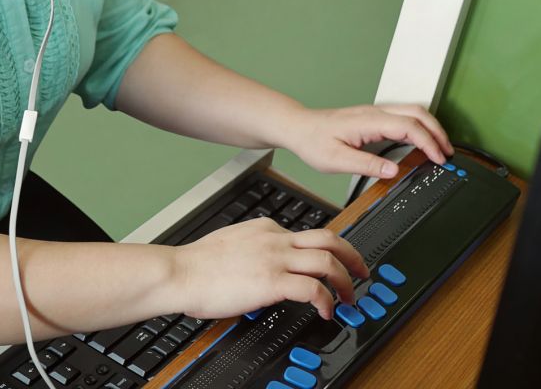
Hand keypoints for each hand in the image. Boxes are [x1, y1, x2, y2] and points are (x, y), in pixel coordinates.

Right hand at [172, 218, 367, 320]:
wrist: (179, 272)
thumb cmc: (196, 265)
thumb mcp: (231, 245)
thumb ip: (252, 250)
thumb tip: (261, 267)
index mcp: (265, 229)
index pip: (307, 234)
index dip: (326, 251)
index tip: (332, 264)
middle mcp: (275, 239)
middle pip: (329, 238)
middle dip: (351, 256)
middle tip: (361, 271)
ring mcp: (275, 258)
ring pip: (328, 260)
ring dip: (345, 280)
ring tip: (349, 297)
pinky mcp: (272, 280)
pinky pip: (313, 288)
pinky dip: (326, 300)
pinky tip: (327, 311)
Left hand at [280, 104, 453, 178]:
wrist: (299, 128)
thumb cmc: (314, 142)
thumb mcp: (336, 160)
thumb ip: (366, 165)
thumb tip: (394, 170)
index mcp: (369, 121)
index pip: (409, 126)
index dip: (429, 142)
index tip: (439, 159)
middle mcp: (375, 112)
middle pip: (418, 113)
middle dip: (438, 132)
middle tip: (448, 154)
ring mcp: (375, 112)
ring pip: (413, 111)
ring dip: (431, 128)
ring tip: (440, 149)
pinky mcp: (374, 117)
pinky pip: (404, 116)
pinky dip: (420, 127)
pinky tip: (422, 142)